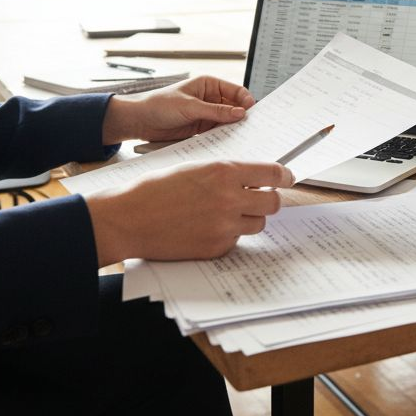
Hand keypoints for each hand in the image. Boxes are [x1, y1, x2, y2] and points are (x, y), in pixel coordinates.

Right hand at [83, 160, 292, 263]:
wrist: (128, 218)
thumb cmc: (154, 190)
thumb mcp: (193, 168)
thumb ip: (225, 173)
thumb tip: (252, 176)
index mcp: (224, 172)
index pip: (272, 173)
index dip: (284, 176)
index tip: (287, 178)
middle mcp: (229, 198)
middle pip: (273, 202)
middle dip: (269, 199)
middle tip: (260, 198)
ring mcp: (224, 226)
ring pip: (258, 223)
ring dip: (249, 218)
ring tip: (225, 213)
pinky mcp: (216, 248)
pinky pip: (237, 240)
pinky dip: (229, 235)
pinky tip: (207, 228)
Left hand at [102, 75, 254, 143]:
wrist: (140, 122)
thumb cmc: (159, 105)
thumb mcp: (189, 106)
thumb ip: (216, 111)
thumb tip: (239, 113)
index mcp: (209, 84)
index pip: (236, 90)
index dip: (246, 100)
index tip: (252, 112)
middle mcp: (210, 98)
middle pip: (235, 107)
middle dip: (242, 116)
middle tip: (250, 127)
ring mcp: (207, 114)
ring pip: (228, 121)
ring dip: (233, 128)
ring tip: (240, 137)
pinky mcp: (202, 129)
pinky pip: (218, 132)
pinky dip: (224, 137)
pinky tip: (228, 143)